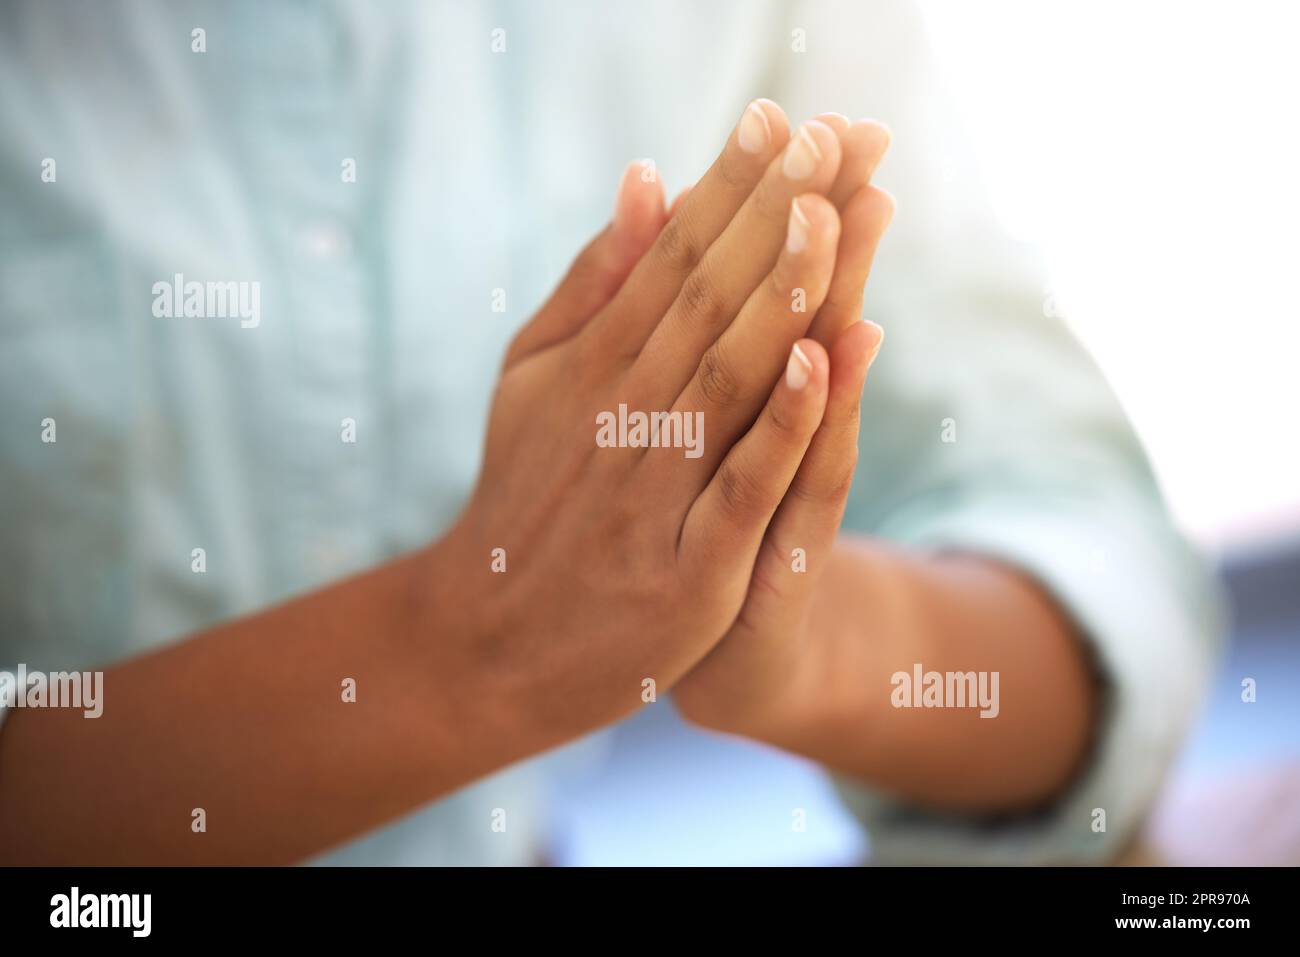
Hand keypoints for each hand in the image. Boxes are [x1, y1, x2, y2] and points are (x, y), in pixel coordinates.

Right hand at [424, 100, 862, 742]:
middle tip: (839, 131)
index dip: (728, 186)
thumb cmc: (524, 498)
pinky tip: (819, 357)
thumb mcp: (532, 379)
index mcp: (588, 367)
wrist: (487, 645)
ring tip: (837, 206)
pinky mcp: (687, 576)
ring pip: (726, 378)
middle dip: (776, 212)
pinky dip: (777, 424)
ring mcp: (651, 497)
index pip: (669, 260)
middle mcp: (618, 419)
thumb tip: (647, 178)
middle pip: (707, 301)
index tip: (780, 117)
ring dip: (785, 291)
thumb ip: (593, 283)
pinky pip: (738, 489)